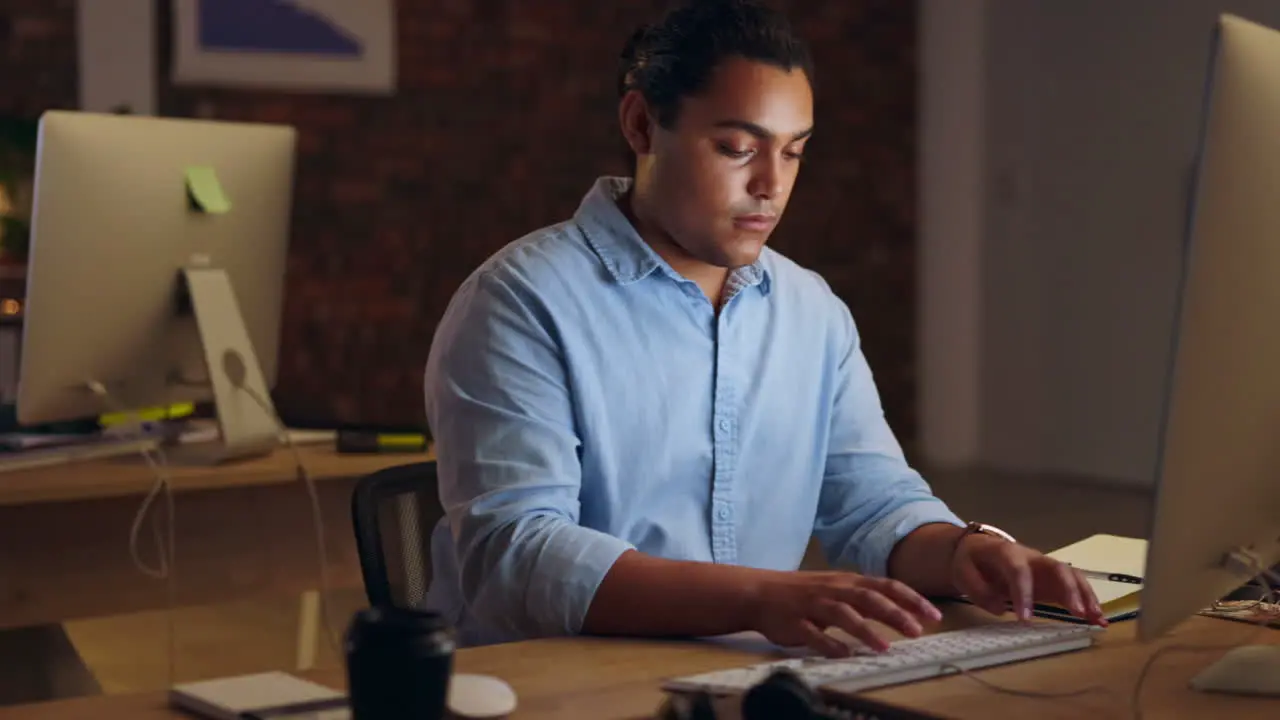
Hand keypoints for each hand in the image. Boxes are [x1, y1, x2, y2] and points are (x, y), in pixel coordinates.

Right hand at [748, 570, 944, 656]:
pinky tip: (844, 654)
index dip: (911, 599)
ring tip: (884, 647)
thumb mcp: (838, 589)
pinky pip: (813, 634)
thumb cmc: (804, 593)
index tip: (933, 615)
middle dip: (894, 614)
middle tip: (917, 631)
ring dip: (865, 630)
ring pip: (843, 614)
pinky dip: (829, 644)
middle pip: (868, 598)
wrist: (760, 592)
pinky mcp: (794, 622)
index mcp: (847, 581)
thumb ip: (866, 599)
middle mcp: (833, 590)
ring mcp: (813, 605)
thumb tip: (901, 612)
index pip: (886, 586)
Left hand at [952, 535, 1106, 625]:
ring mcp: (1045, 568)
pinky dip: (1087, 602)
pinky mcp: (1052, 580)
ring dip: (1086, 596)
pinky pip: (1074, 588)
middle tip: (1077, 612)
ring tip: (1097, 618)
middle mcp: (1032, 558)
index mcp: (1006, 552)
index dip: (1023, 593)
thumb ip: (977, 589)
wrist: (978, 549)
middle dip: (1069, 589)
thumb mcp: (962, 572)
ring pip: (1072, 576)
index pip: (1018, 571)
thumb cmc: (971, 561)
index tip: (1024, 619)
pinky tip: (1098, 619)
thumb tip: (1000, 608)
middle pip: (1056, 567)